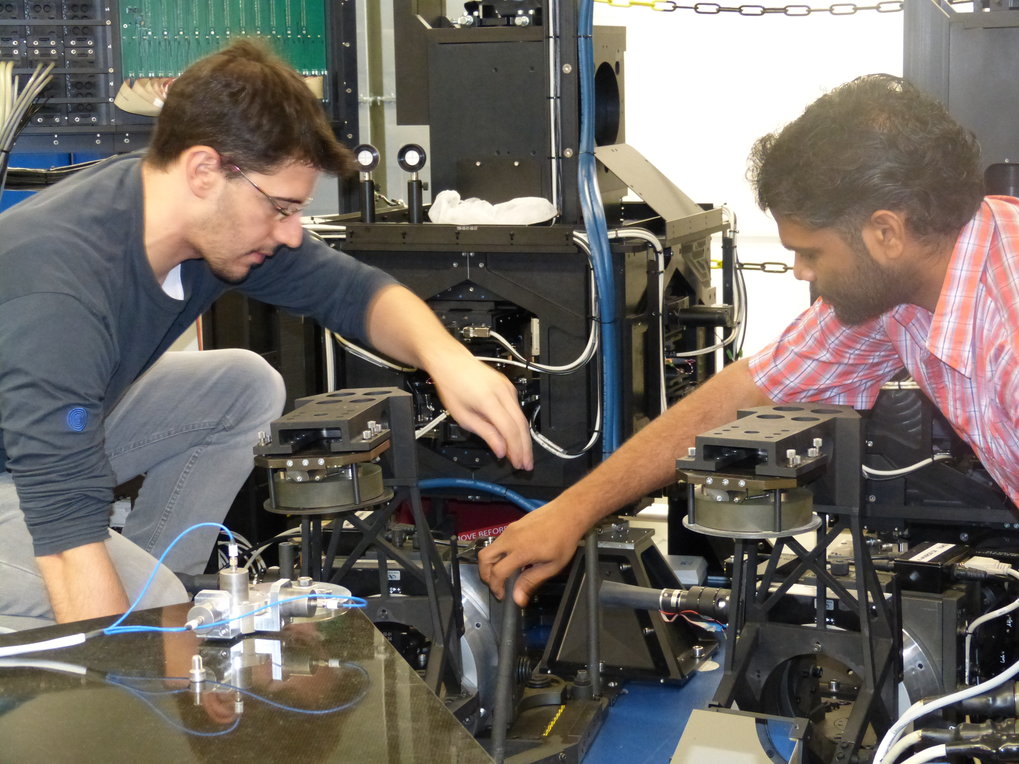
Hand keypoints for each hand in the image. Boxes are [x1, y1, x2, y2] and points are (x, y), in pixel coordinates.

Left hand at [429, 354, 532, 470]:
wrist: (451, 362)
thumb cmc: (452, 386)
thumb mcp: (463, 416)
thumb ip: (485, 433)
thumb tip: (500, 450)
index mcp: (489, 401)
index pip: (510, 430)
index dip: (516, 449)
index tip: (518, 463)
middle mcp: (503, 393)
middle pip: (521, 425)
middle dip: (525, 447)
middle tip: (526, 464)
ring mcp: (508, 388)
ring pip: (522, 418)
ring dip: (523, 438)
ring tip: (523, 455)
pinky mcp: (509, 387)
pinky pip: (517, 409)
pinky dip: (518, 425)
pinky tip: (516, 437)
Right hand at [478, 501, 583, 606]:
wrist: (568, 513)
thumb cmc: (564, 539)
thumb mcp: (552, 566)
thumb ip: (531, 581)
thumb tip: (518, 598)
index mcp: (521, 551)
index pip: (497, 573)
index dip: (496, 587)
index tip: (502, 595)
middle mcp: (511, 539)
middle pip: (484, 558)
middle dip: (485, 574)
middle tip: (496, 584)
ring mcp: (510, 530)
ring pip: (489, 548)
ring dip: (491, 563)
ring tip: (505, 573)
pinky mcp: (513, 525)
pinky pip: (499, 541)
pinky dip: (499, 553)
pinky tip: (513, 559)